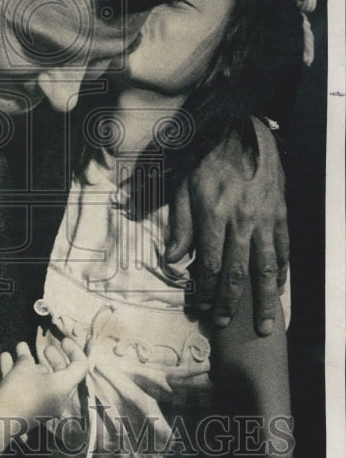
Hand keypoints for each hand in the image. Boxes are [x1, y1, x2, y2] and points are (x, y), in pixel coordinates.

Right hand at [0, 340, 86, 422]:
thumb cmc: (17, 391)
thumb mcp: (24, 367)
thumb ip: (28, 359)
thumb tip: (26, 359)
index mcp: (64, 388)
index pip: (80, 366)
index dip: (74, 350)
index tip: (62, 340)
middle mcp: (59, 399)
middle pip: (62, 374)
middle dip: (53, 358)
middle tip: (45, 348)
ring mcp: (45, 406)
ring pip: (42, 380)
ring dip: (31, 363)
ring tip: (20, 347)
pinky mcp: (32, 411)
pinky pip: (31, 389)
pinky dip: (22, 375)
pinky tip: (6, 359)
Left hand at [167, 122, 287, 335]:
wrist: (241, 129)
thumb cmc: (206, 158)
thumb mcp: (182, 187)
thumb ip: (180, 225)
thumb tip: (173, 260)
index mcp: (215, 215)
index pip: (212, 265)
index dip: (208, 292)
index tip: (203, 311)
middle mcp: (242, 221)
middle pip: (240, 272)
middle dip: (233, 304)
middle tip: (228, 328)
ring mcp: (265, 218)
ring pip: (268, 266)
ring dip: (265, 298)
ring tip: (265, 323)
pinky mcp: (280, 212)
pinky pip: (284, 247)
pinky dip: (282, 271)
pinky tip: (278, 288)